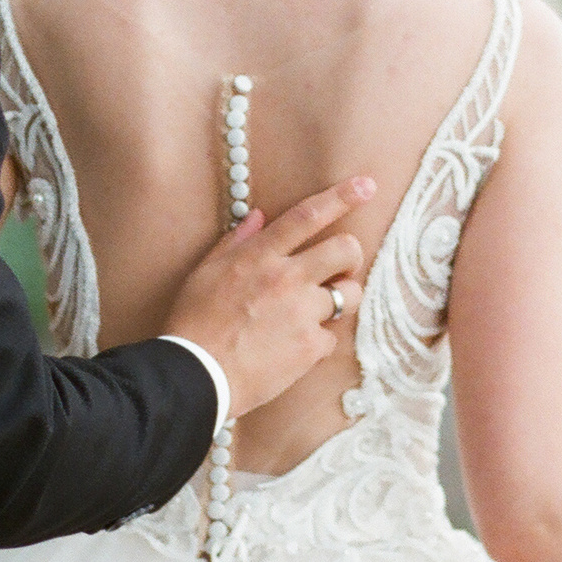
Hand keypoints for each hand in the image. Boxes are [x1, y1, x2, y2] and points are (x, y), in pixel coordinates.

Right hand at [164, 177, 375, 417]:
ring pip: (350, 294)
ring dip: (341, 299)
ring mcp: (303, 313)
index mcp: (260, 256)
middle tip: (339, 268)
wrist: (196, 375)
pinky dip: (318, 340)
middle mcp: (287, 278)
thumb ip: (237, 242)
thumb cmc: (194, 322)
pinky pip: (332, 336)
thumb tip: (259, 217)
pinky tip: (295, 346)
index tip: (366, 186)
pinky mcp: (311, 347)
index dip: (341, 198)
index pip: (307, 216)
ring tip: (319, 310)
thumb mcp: (205, 272)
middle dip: (350, 255)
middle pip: (346, 250)